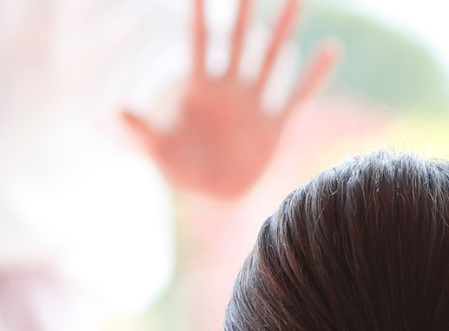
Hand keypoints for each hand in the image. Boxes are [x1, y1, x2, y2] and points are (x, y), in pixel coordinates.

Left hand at [124, 0, 340, 199]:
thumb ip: (141, 129)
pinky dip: (315, 75)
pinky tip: (332, 49)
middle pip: (238, 39)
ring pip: (272, 57)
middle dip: (244, 10)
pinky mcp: (274, 124)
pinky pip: (297, 95)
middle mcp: (228, 87)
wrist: (211, 195)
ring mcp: (253, 102)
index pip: (197, 42)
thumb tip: (116, 110)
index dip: (197, 15)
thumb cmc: (181, 167)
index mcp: (199, 88)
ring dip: (284, 28)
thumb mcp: (158, 148)